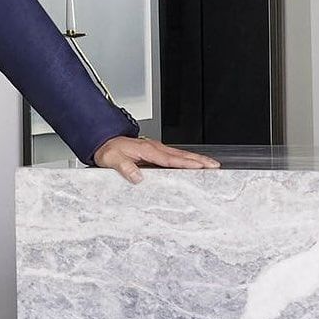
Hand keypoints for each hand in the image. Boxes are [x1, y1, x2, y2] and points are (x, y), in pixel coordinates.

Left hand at [92, 134, 220, 183]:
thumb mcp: (112, 159)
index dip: (186, 163)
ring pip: (180, 154)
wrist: (104, 142)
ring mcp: (156, 150)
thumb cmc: (109, 150)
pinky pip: (174, 156)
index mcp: (147, 149)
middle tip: (215, 166)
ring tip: (211, 166)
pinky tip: (193, 166)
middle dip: (200, 160)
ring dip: (196, 159)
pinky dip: (187, 160)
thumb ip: (124, 167)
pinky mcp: (155, 153)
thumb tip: (137, 177)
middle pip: (182, 154)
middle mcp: (154, 148)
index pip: (170, 159)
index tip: (200, 167)